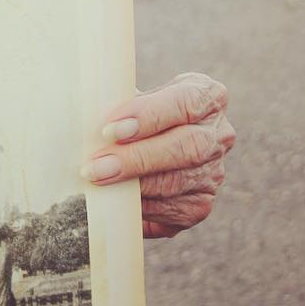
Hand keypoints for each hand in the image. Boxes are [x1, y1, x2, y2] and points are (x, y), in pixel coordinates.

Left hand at [82, 72, 234, 238]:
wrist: (144, 141)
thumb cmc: (131, 111)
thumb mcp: (130, 94)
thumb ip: (116, 99)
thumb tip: (86, 113)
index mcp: (207, 95)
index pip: (186, 102)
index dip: (149, 116)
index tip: (110, 128)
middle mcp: (218, 134)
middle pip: (187, 147)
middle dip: (137, 158)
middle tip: (97, 166)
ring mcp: (213, 171)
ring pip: (178, 183)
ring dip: (133, 186)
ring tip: (98, 183)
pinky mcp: (200, 204)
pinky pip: (172, 211)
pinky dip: (141, 207)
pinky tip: (117, 201)